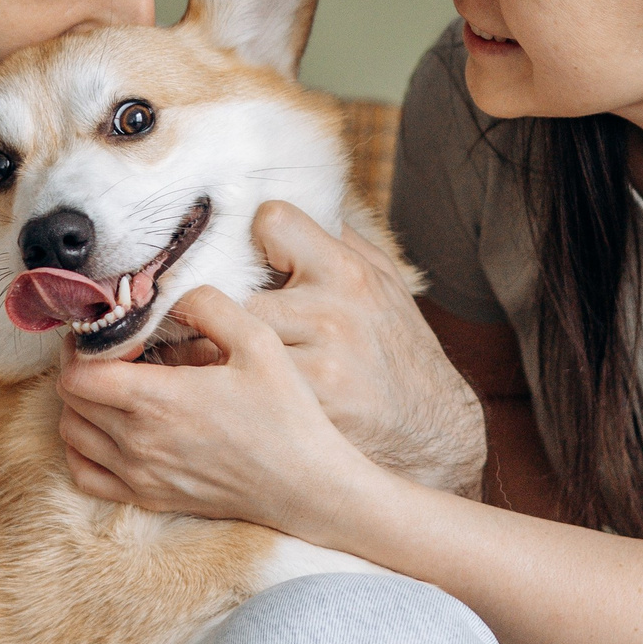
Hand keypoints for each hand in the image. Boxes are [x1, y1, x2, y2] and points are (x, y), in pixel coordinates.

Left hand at [57, 285, 391, 542]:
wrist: (305, 485)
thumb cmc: (287, 413)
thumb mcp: (259, 340)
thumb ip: (208, 305)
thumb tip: (170, 295)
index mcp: (157, 400)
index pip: (78, 372)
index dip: (80, 347)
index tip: (108, 334)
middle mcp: (137, 441)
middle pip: (70, 400)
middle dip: (79, 367)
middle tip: (110, 351)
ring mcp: (139, 475)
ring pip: (73, 435)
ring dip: (81, 404)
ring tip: (112, 385)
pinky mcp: (148, 498)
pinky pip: (85, 475)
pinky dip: (83, 449)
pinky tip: (108, 430)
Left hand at [234, 202, 484, 492]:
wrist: (432, 433)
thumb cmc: (398, 352)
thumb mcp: (384, 284)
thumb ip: (336, 243)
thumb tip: (283, 210)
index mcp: (349, 272)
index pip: (272, 220)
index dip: (253, 238)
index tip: (253, 264)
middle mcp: (333, 312)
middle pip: (235, 290)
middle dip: (222, 309)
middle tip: (210, 322)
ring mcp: (320, 363)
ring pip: (227, 342)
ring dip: (212, 352)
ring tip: (214, 359)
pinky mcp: (306, 409)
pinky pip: (239, 388)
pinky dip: (226, 390)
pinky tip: (232, 394)